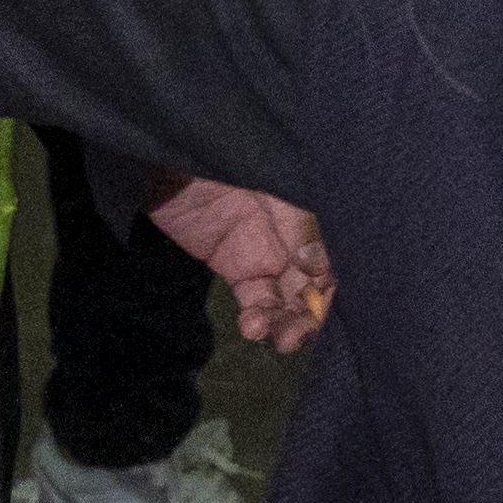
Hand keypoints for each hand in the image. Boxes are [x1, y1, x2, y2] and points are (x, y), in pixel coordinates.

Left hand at [155, 179, 334, 349]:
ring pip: (288, 299)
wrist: (168, 163)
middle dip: (311, 315)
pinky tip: (252, 327)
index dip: (331, 288)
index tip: (320, 307)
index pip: (334, 258)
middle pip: (315, 286)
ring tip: (280, 339)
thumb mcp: (270, 187)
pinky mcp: (237, 269)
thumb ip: (298, 225)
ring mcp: (267, 254)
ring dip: (287, 323)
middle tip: (297, 334)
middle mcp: (295, 237)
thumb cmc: (224, 164)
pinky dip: (258, 319)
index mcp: (311, 211)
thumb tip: (319, 270)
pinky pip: (256, 301)